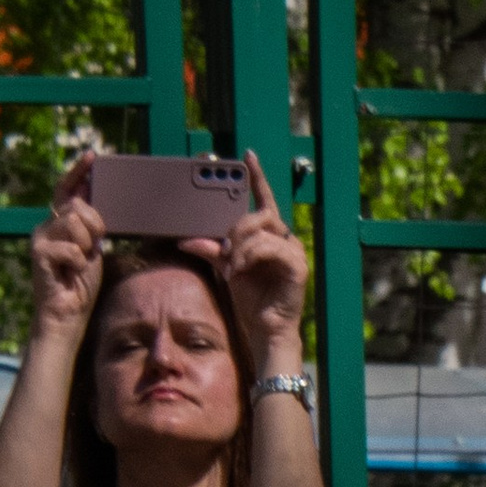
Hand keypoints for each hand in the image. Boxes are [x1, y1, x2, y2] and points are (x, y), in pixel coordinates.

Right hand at [27, 161, 108, 345]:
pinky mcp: (38, 252)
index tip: (92, 156)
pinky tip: (69, 274)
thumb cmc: (80, 285)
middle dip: (94, 229)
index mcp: (60, 223)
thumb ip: (90, 226)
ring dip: (86, 247)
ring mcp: (39, 237)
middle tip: (90, 251)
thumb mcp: (92, 249)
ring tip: (78, 264)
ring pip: (74, 223)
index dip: (79, 173)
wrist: (68, 314)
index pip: (68, 190)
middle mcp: (46, 226)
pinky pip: (72, 247)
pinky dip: (79, 263)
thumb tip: (90, 197)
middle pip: (78, 206)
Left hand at [218, 148, 309, 368]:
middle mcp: (285, 241)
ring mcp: (294, 253)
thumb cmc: (251, 302)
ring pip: (263, 229)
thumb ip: (212, 251)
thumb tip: (187, 240)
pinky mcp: (298, 267)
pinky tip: (240, 269)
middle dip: (237, 228)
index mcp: (270, 237)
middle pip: (260, 214)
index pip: (265, 200)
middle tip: (225, 249)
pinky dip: (250, 256)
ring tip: (232, 265)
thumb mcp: (226, 269)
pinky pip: (270, 248)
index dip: (257, 177)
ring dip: (241, 245)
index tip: (247, 155)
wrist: (265, 331)